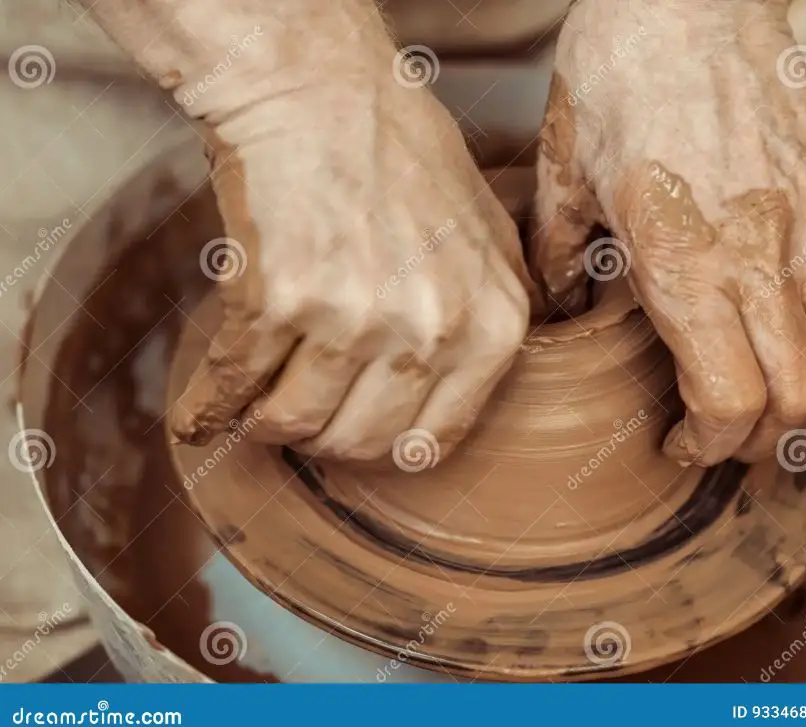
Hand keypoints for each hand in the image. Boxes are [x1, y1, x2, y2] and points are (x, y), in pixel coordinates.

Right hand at [169, 50, 533, 462]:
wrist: (319, 89)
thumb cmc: (402, 150)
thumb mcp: (485, 232)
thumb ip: (494, 307)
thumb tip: (482, 369)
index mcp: (493, 325)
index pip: (435, 439)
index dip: (385, 447)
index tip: (357, 437)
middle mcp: (432, 331)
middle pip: (360, 442)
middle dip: (322, 437)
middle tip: (303, 415)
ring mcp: (356, 319)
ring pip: (294, 423)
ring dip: (266, 424)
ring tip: (257, 407)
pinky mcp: (280, 302)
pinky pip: (234, 386)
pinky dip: (207, 409)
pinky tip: (199, 417)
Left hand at [530, 0, 805, 465]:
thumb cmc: (615, 75)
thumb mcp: (563, 174)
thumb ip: (559, 258)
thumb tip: (558, 311)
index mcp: (683, 262)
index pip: (727, 398)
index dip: (710, 444)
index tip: (685, 443)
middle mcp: (760, 253)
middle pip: (793, 395)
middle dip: (757, 435)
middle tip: (724, 430)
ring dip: (804, 386)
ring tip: (764, 381)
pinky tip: (801, 303)